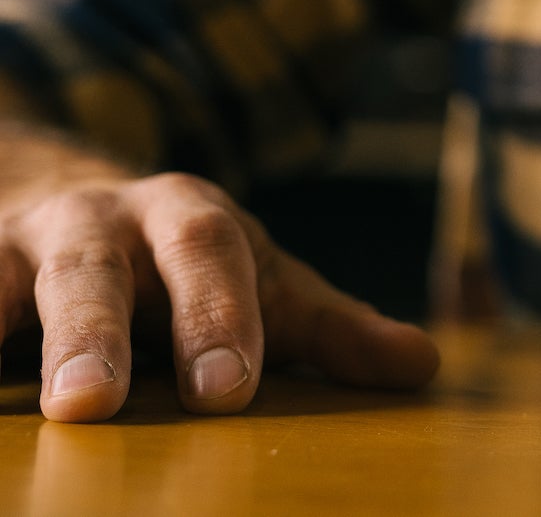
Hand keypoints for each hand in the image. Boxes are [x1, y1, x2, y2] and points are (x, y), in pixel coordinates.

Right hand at [1, 169, 439, 420]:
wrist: (78, 208)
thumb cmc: (192, 270)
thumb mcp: (266, 290)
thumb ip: (333, 330)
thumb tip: (423, 367)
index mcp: (191, 219)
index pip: (214, 258)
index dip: (221, 318)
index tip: (228, 390)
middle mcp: (101, 222)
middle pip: (96, 269)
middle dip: (94, 333)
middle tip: (92, 405)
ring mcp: (19, 245)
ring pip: (4, 282)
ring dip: (9, 331)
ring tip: (26, 408)